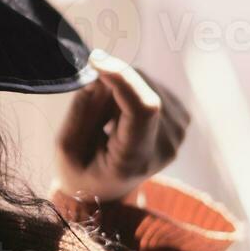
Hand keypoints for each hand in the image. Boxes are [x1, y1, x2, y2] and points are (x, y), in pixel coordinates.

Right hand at [54, 51, 188, 203]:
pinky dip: (131, 91)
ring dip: (120, 88)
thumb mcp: (67, 147)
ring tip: (107, 118)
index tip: (95, 61)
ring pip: (147, 83)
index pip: (142, 109)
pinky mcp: (181, 120)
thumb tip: (101, 71)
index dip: (122, 77)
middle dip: (112, 83)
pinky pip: (152, 86)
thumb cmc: (82, 171)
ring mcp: (178, 133)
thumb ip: (82, 109)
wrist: (107, 190)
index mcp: (135, 160)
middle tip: (91, 103)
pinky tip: (122, 116)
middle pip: (143, 90)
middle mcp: (165, 146)